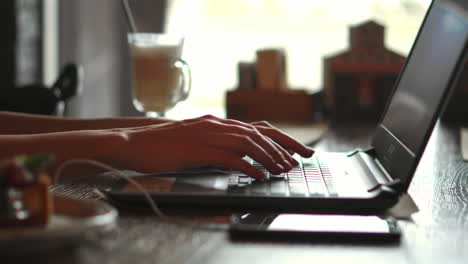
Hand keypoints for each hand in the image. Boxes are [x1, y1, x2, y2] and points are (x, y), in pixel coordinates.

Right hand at [107, 115, 313, 178]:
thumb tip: (236, 157)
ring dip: (268, 156)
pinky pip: (230, 157)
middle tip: (297, 161)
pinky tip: (258, 174)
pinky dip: (248, 165)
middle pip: (257, 133)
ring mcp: (207, 135)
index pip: (255, 128)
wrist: (133, 143)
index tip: (295, 150)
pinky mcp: (198, 149)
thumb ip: (214, 145)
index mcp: (216, 123)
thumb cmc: (162, 145)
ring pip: (248, 142)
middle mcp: (215, 125)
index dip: (279, 138)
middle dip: (281, 147)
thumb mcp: (193, 142)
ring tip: (282, 169)